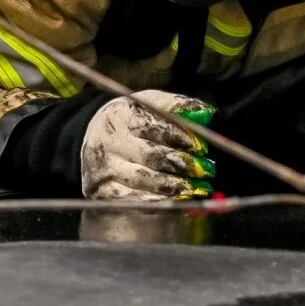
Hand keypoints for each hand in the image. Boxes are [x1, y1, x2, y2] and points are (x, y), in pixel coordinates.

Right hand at [80, 91, 215, 200]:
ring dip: (175, 186)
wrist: (98, 136)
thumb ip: (177, 106)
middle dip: (182, 164)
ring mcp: (103, 167)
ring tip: (198, 187)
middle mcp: (108, 141)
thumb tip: (206, 112)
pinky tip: (179, 200)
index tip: (201, 147)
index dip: (180, 137)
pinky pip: (133, 199)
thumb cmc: (134, 120)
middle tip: (206, 170)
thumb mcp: (151, 103)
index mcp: (121, 115)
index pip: (154, 126)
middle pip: (150, 155)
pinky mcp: (101, 189)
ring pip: (143, 179)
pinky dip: (159, 201)